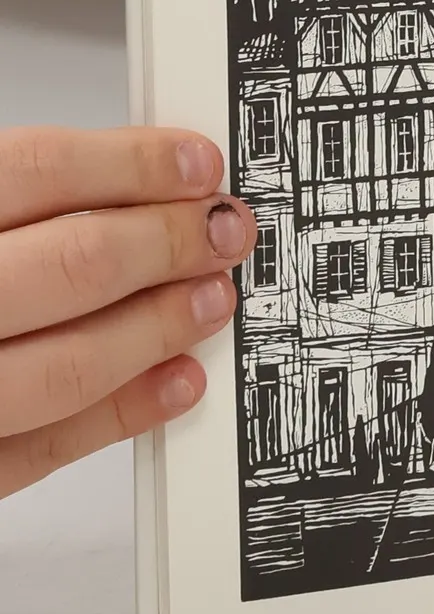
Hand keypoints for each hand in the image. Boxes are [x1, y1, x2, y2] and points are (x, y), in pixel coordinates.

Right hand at [0, 128, 253, 495]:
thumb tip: (115, 181)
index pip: (32, 171)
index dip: (129, 163)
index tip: (193, 163)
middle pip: (65, 265)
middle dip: (166, 244)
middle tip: (222, 229)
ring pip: (64, 366)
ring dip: (155, 328)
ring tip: (208, 298)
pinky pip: (38, 450)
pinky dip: (119, 414)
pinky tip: (171, 381)